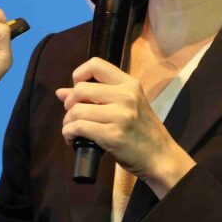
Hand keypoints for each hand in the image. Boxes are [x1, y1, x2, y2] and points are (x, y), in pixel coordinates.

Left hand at [56, 57, 194, 197]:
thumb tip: (61, 92)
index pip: (95, 64)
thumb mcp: (127, 106)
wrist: (160, 157)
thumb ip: (98, 96)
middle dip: (69, 104)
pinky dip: (68, 133)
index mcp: (130, 84)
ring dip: (67, 122)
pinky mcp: (112, 135)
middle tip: (74, 116)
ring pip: (76, 110)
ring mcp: (120, 116)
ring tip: (73, 130)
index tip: (78, 91)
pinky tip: (72, 139)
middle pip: (80, 89)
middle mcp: (126, 96)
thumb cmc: (143, 132)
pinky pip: (78, 128)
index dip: (78, 75)